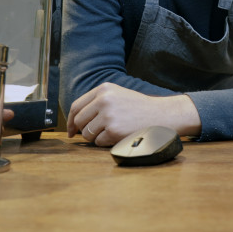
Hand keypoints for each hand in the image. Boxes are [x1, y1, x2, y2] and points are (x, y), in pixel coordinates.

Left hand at [66, 82, 201, 145]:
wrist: (161, 114)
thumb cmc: (139, 107)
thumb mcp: (117, 95)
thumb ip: (97, 102)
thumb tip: (74, 122)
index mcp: (103, 89)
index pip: (76, 106)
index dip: (70, 121)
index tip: (71, 131)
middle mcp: (104, 100)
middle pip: (79, 121)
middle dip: (85, 130)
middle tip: (98, 132)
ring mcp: (108, 115)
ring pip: (88, 133)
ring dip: (97, 137)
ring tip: (114, 131)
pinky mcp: (114, 130)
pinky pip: (99, 142)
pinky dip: (107, 142)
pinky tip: (120, 135)